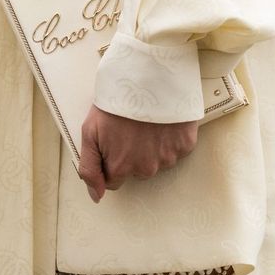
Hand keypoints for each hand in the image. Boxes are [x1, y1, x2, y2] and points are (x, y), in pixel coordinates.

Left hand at [78, 104, 197, 201]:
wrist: (147, 78)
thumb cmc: (115, 103)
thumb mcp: (90, 132)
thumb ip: (89, 169)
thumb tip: (96, 197)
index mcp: (120, 167)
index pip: (113, 180)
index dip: (110, 161)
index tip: (111, 142)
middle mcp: (145, 169)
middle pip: (136, 170)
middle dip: (130, 154)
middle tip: (128, 128)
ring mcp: (167, 158)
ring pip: (157, 161)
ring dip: (151, 146)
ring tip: (145, 122)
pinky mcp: (185, 145)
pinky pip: (175, 149)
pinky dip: (169, 139)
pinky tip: (162, 121)